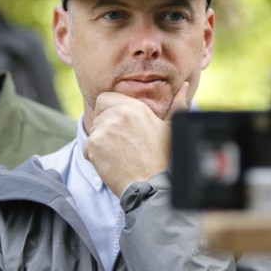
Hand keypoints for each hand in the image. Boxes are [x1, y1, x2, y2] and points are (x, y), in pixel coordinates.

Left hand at [84, 82, 188, 196]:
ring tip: (119, 157)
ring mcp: (106, 128)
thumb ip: (176, 104)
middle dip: (103, 130)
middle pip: (97, 116)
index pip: (104, 98)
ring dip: (100, 145)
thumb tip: (185, 86)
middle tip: (120, 147)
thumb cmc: (163, 158)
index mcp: (136, 106)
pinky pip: (86, 148)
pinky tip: (112, 165)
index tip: (117, 128)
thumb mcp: (170, 127)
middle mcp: (119, 113)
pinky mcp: (95, 143)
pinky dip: (94, 158)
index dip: (107, 112)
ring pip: (93, 132)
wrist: (152, 185)